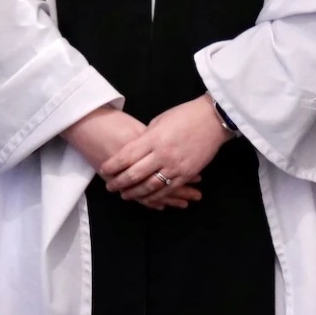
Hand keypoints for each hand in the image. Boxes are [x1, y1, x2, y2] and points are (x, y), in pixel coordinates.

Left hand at [101, 95, 228, 208]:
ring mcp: (174, 166)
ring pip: (149, 186)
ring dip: (134, 193)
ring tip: (124, 195)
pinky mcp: (186, 174)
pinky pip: (167, 190)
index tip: (103, 170)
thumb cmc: (184, 115)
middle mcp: (162, 154)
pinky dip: (154, 197)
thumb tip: (134, 150)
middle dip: (119, 182)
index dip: (113, 166)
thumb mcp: (160, 121)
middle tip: (110, 187)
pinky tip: (145, 199)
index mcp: (153, 138)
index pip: (126, 156)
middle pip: (134, 174)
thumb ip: (146, 137)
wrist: (212, 119)